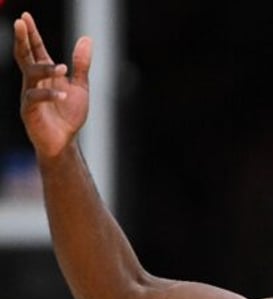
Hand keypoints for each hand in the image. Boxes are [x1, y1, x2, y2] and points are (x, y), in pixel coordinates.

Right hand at [14, 12, 91, 158]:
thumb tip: (86, 38)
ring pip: (31, 75)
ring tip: (62, 68)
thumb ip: (81, 64)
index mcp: (45, 75)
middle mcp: (34, 82)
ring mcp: (29, 95)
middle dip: (23, 39)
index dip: (31, 34)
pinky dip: (50, 96)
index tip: (25, 17)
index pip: (36, 49)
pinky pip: (35, 98)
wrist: (65, 142)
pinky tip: (63, 96)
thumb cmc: (69, 115)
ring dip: (45, 69)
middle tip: (20, 23)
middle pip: (24, 56)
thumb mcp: (80, 87)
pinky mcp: (29, 111)